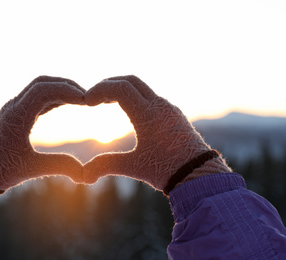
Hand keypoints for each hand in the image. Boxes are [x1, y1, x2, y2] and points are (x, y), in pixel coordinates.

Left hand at [0, 76, 84, 204]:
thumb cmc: (2, 170)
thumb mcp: (32, 169)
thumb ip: (59, 166)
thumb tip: (85, 173)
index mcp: (16, 117)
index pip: (42, 91)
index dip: (65, 90)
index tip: (85, 99)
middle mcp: (14, 107)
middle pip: (42, 83)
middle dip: (66, 85)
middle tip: (87, 97)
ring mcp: (15, 108)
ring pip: (40, 87)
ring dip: (61, 88)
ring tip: (82, 99)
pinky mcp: (18, 113)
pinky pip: (38, 97)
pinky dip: (55, 96)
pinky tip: (69, 103)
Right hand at [83, 75, 230, 193]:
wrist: (201, 175)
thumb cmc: (168, 171)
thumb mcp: (135, 167)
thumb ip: (107, 165)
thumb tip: (84, 174)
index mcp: (149, 114)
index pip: (121, 88)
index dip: (100, 90)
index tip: (87, 102)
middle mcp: (161, 106)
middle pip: (131, 80)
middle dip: (109, 84)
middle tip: (94, 98)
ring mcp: (170, 109)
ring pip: (143, 88)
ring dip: (123, 91)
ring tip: (107, 104)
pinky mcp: (175, 115)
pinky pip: (152, 98)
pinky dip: (136, 99)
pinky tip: (130, 113)